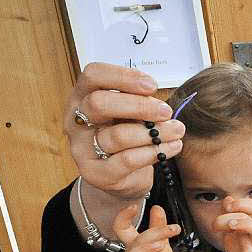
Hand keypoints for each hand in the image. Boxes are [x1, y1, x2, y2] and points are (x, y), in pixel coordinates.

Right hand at [65, 62, 183, 199]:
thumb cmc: (126, 135)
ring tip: (177, 130)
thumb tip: (158, 104)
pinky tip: (172, 146)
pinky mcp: (96, 173)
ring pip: (118, 135)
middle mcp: (74, 121)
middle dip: (139, 106)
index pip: (93, 75)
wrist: (121, 177)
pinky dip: (154, 151)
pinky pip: (128, 160)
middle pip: (99, 103)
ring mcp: (82, 149)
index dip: (123, 76)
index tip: (152, 85)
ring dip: (154, 132)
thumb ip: (137, 103)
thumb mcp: (129, 113)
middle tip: (166, 111)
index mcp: (81, 97)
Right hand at [114, 204, 180, 251]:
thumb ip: (158, 227)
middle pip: (135, 242)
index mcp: (134, 245)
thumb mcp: (159, 244)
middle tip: (172, 229)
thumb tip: (157, 207)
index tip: (134, 206)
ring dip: (147, 250)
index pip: (121, 229)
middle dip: (153, 233)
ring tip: (162, 245)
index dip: (123, 217)